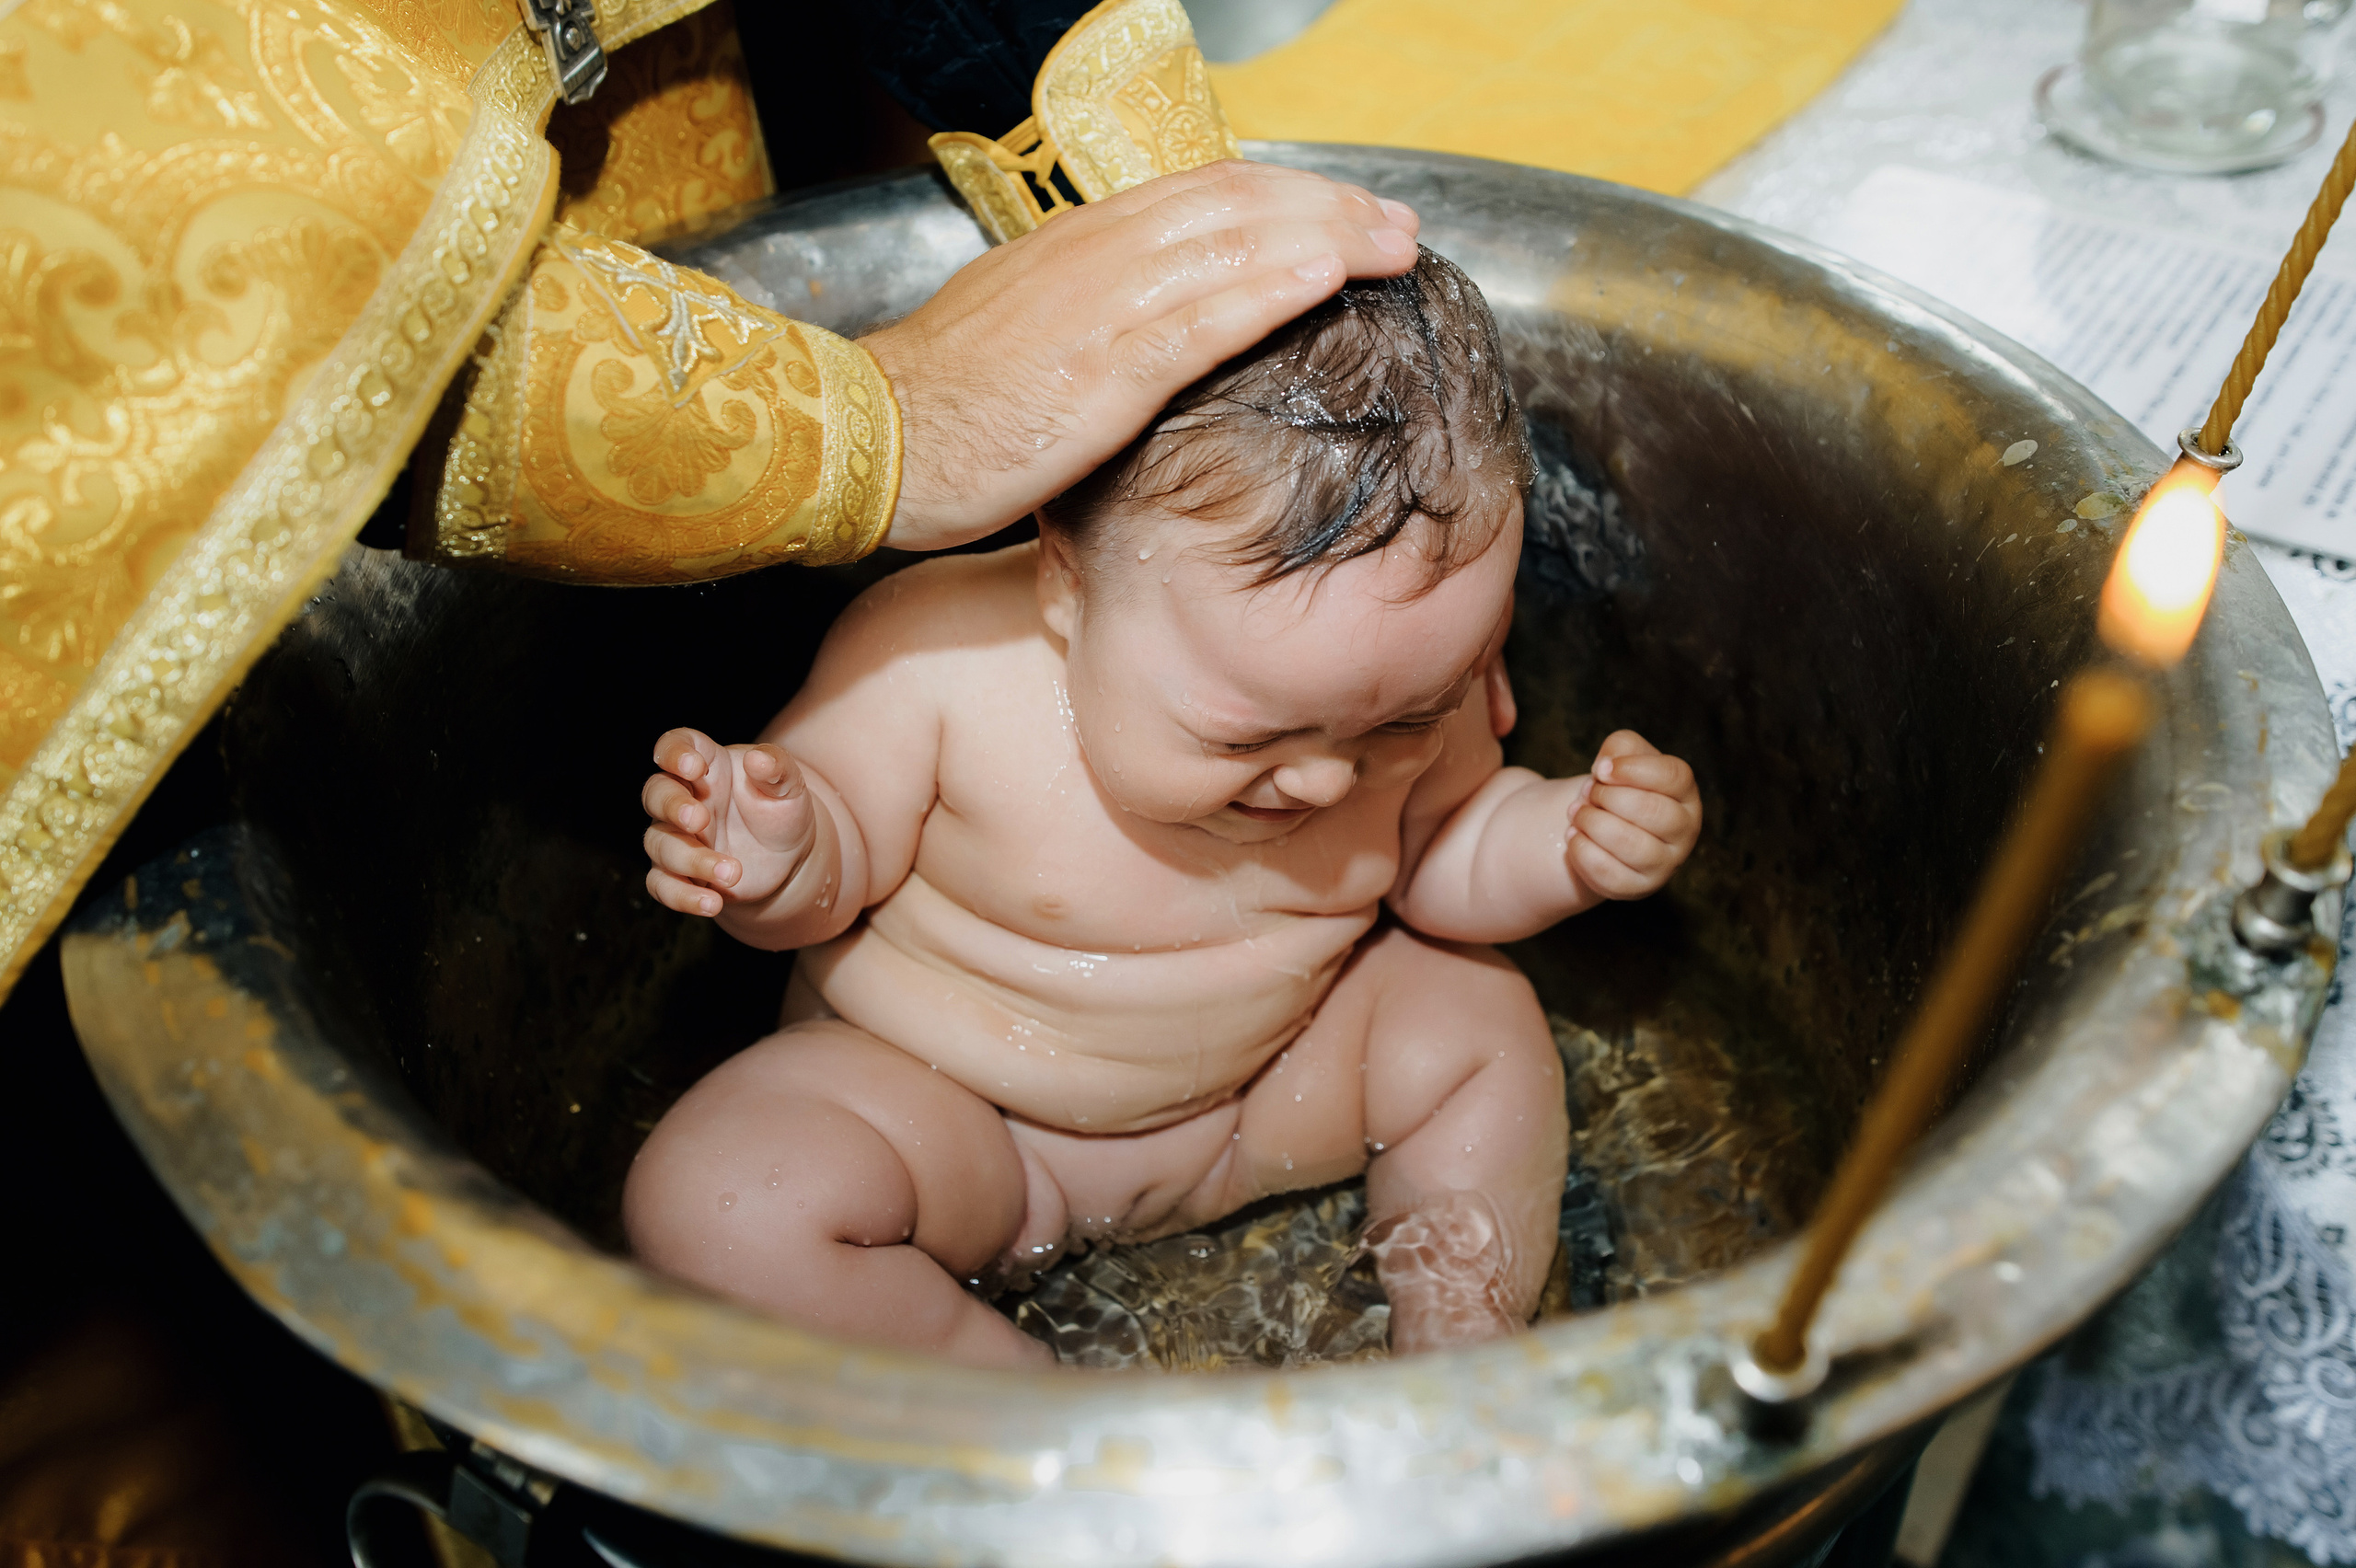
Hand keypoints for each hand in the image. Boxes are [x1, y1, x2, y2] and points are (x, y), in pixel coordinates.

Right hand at [641, 728, 816, 916]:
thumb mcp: (788, 787)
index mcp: (706, 765)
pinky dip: (683, 897)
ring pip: (660, 844)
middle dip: (673, 807)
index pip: (674, 745)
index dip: (674, 752)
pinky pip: (663, 885)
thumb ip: (777, 769)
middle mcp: (683, 798)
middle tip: (700, 820)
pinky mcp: (679, 874)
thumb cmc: (781, 810)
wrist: (787, 858)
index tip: (693, 767)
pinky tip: (713, 904)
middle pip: (656, 794)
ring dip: (692, 860)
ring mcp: (676, 837)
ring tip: (734, 873)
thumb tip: (758, 760)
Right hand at [861, 160, 1420, 550]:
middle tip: (1397, 225)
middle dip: (1328, 208)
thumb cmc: (940, 406)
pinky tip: (1325, 279)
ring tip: (1392, 245)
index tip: (1347, 215)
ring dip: (1326, 239)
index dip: (1289, 196)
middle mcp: (1098, 258)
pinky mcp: (1101, 373)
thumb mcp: (1020, 339)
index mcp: (1081, 247)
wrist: (865, 439)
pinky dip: (1269, 291)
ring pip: (1234, 246)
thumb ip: (1088, 317)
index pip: (1206, 194)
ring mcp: (1102, 310)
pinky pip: (1201, 319)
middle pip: (1238, 204)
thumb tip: (1148, 330)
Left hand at [1566, 731, 1699, 899]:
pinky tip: (1573, 836)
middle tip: (1589, 793)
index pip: (1674, 776)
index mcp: (1686, 794)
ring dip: (1593, 824)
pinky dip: (1583, 851)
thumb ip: (1621, 747)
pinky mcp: (1640, 887)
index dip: (1633, 769)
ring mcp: (1666, 863)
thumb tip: (1608, 766)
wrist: (1603, 826)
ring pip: (1632, 845)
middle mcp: (1685, 830)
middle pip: (1652, 811)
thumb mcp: (1623, 755)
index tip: (1601, 770)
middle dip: (1608, 798)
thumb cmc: (1619, 786)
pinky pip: (1611, 875)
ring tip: (1577, 813)